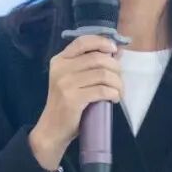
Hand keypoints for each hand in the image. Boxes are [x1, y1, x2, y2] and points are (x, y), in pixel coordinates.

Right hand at [29, 34, 122, 170]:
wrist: (52, 130)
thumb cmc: (66, 104)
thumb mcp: (74, 81)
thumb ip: (91, 66)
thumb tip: (117, 52)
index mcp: (60, 60)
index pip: (82, 41)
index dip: (102, 42)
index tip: (115, 50)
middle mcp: (61, 68)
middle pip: (97, 58)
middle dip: (115, 68)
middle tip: (119, 80)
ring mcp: (65, 83)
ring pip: (102, 74)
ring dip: (117, 83)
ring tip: (118, 92)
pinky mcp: (72, 98)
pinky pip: (101, 90)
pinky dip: (113, 94)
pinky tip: (114, 98)